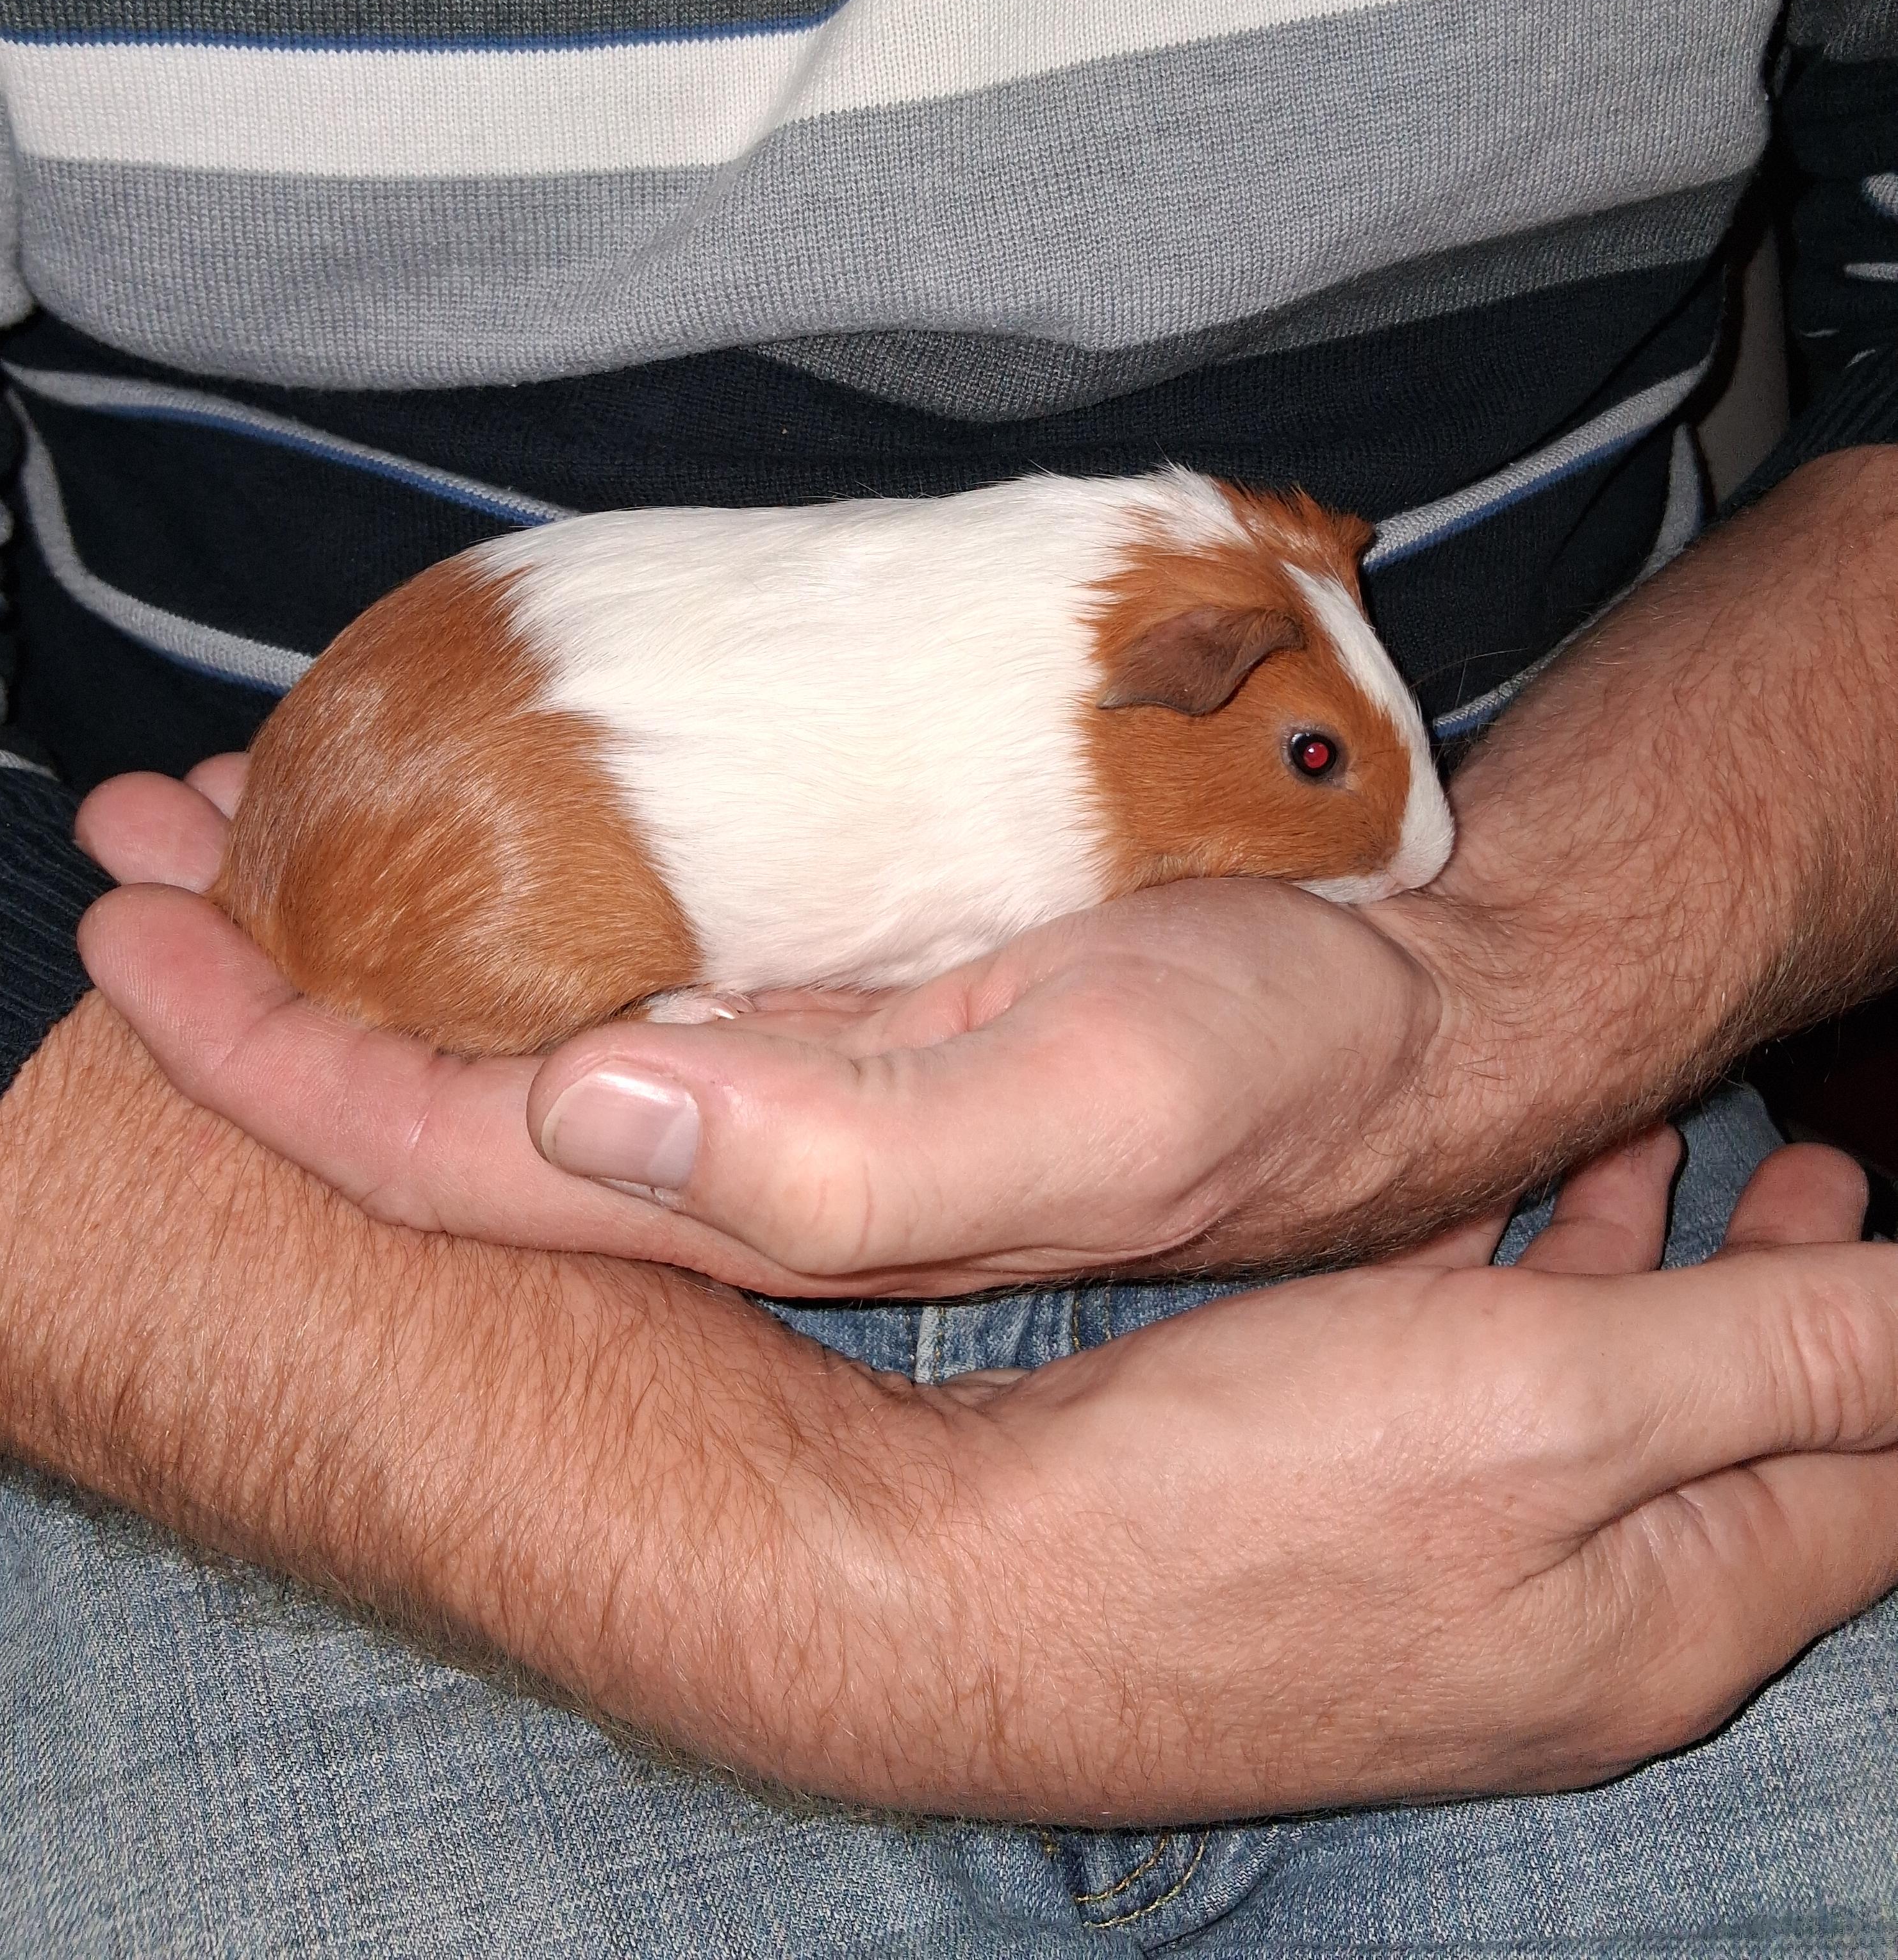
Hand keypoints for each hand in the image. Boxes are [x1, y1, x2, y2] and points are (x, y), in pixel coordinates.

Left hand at [76, 757, 1466, 1294]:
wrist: (1415, 998)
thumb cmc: (1277, 1059)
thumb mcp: (1084, 1105)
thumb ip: (845, 1156)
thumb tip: (580, 1108)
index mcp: (767, 1189)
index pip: (447, 1149)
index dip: (271, 1062)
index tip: (133, 939)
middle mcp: (742, 1129)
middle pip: (437, 1069)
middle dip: (268, 966)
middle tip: (136, 833)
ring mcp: (787, 1039)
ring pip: (510, 990)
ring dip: (367, 903)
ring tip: (240, 800)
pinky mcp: (847, 950)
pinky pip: (616, 917)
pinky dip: (506, 857)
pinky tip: (468, 792)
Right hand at [942, 1125, 1897, 1815]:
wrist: (962, 1587)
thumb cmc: (1248, 1499)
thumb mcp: (1556, 1409)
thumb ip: (1777, 1360)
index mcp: (1667, 1613)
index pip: (1872, 1479)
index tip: (1889, 1203)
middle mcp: (1574, 1620)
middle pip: (1742, 1441)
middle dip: (1794, 1305)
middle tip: (1815, 1163)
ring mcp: (1449, 1582)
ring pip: (1601, 1404)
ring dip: (1648, 1270)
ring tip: (1667, 1147)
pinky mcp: (1337, 1531)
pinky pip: (1472, 1393)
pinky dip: (1511, 1290)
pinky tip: (1478, 1210)